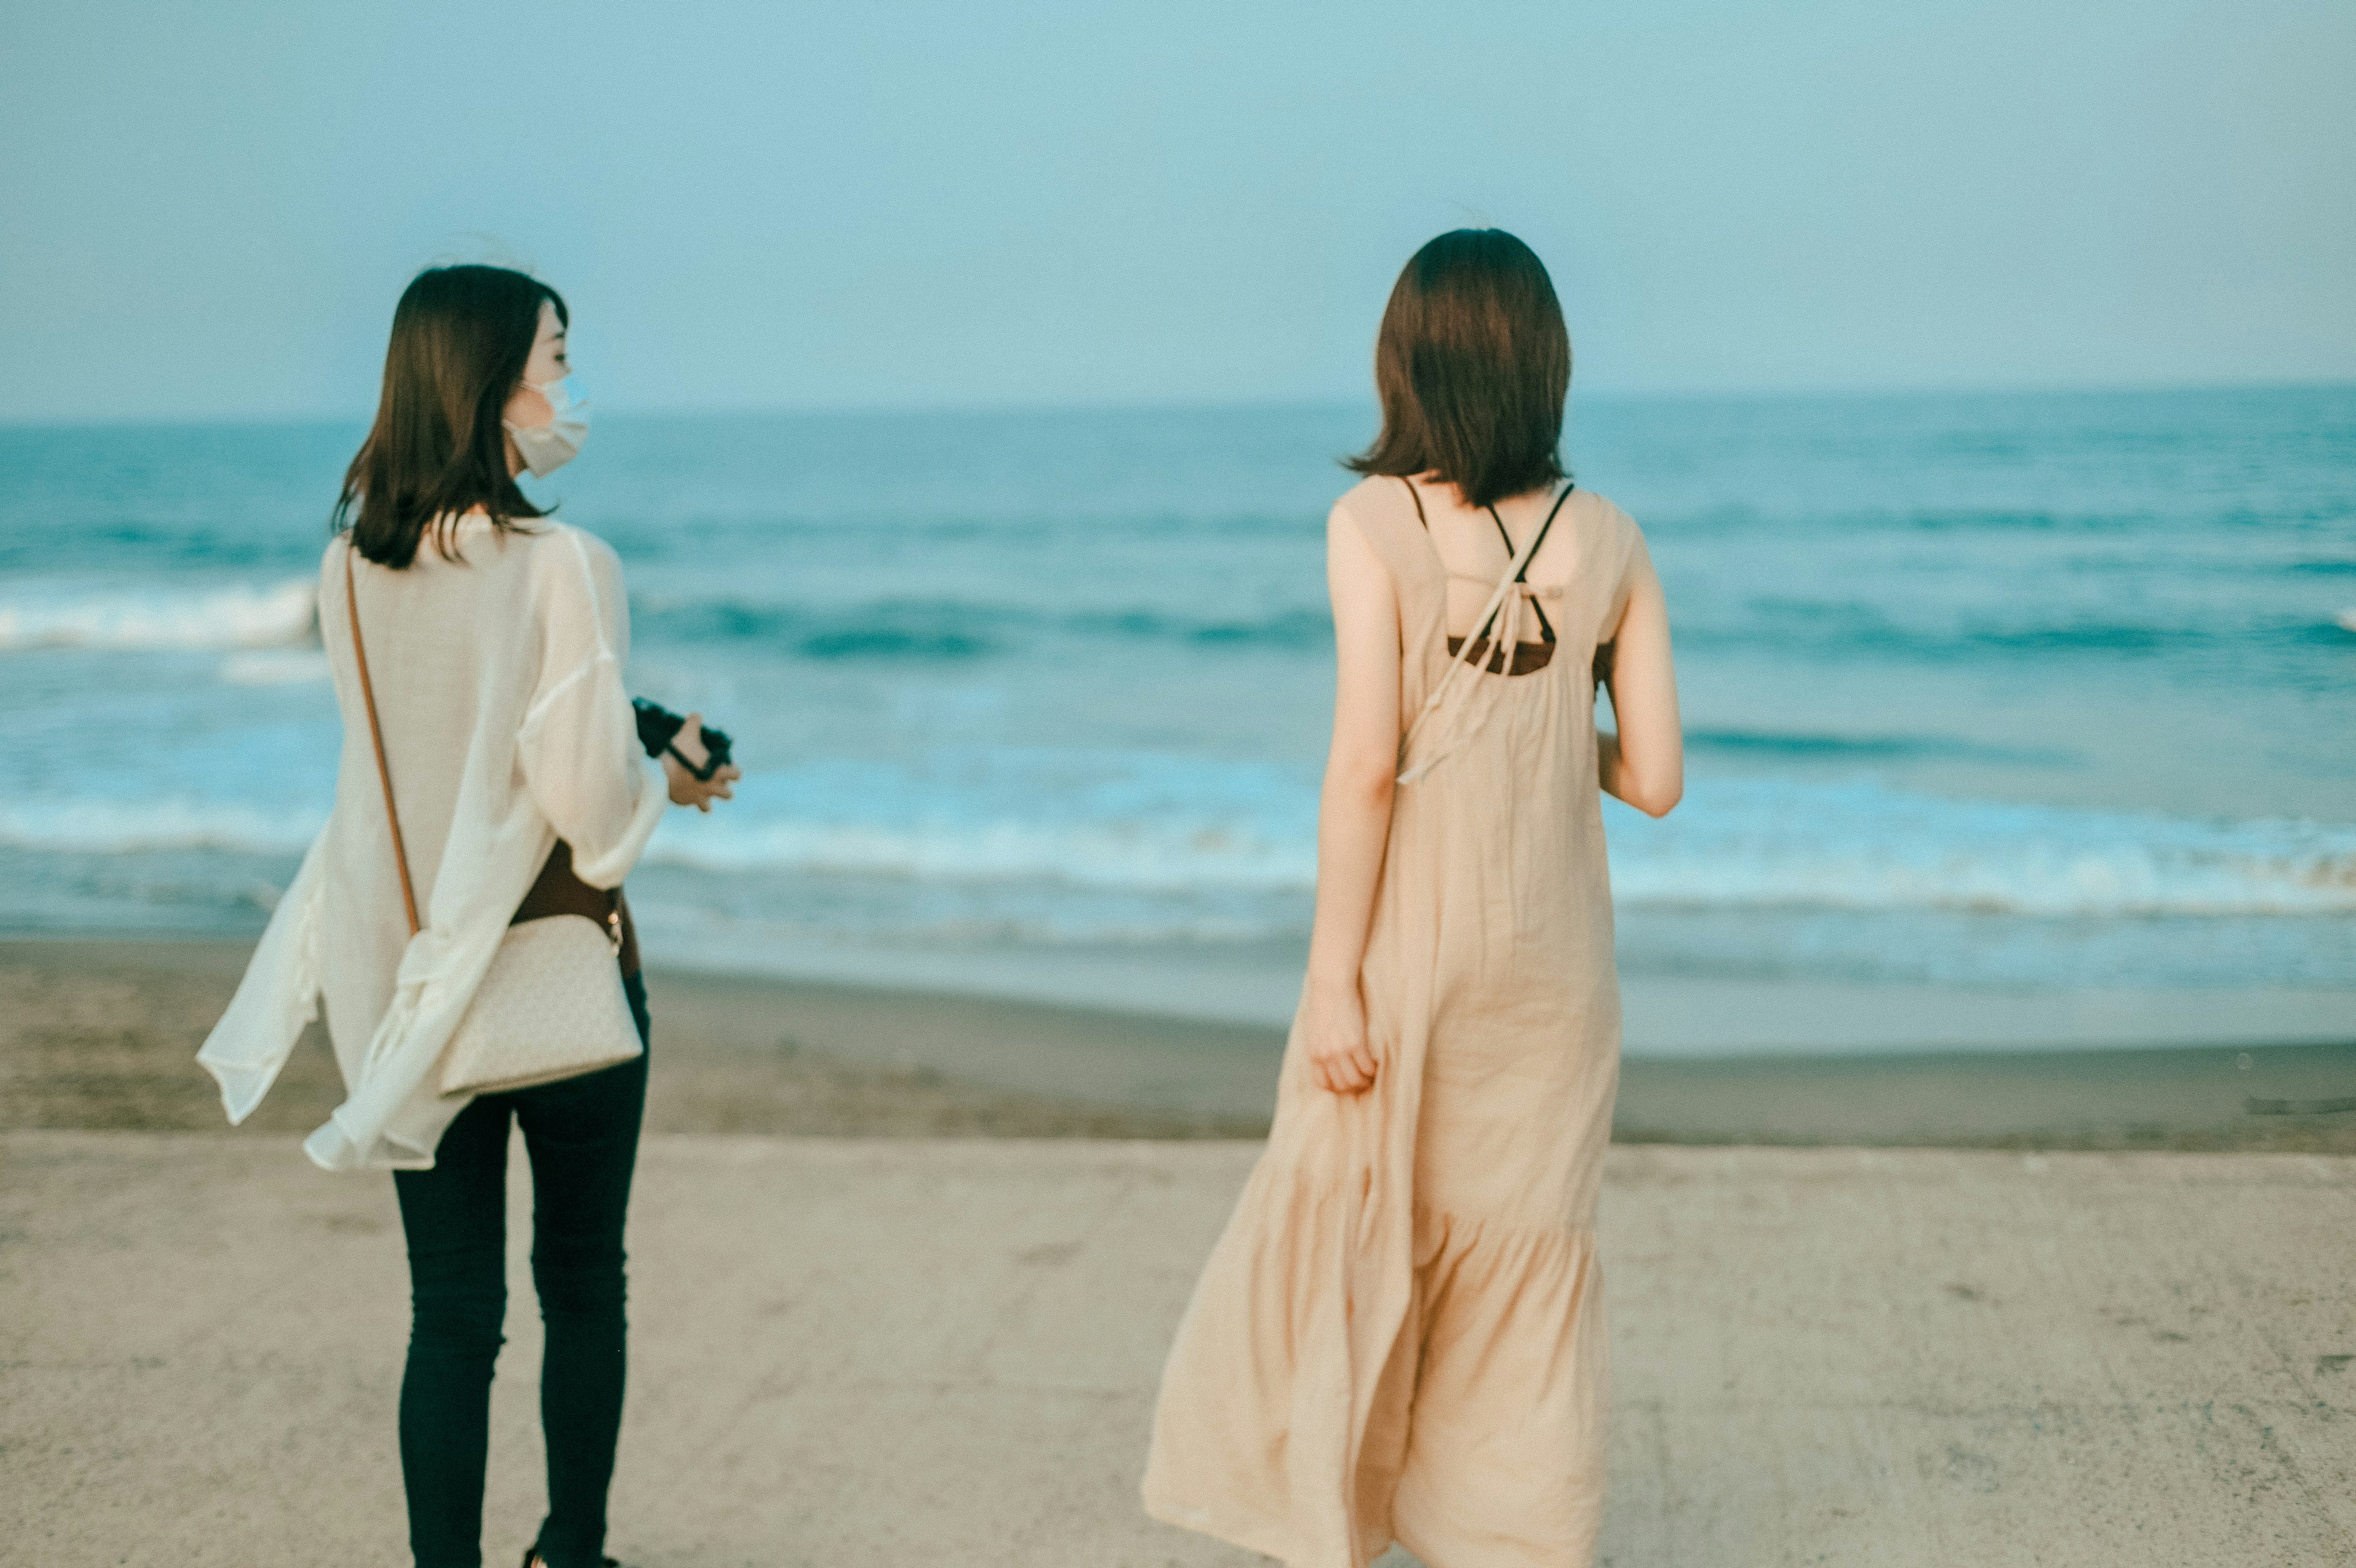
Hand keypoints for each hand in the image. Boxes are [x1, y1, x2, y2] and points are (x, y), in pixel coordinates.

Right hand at [661, 714, 739, 811]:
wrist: (662, 773)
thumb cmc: (679, 754)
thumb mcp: (687, 734)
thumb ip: (694, 724)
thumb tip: (696, 715)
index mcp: (719, 772)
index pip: (736, 774)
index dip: (733, 772)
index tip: (727, 768)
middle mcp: (713, 787)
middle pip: (727, 795)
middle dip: (722, 790)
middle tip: (713, 781)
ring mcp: (700, 797)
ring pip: (708, 807)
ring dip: (706, 801)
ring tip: (700, 793)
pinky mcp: (687, 802)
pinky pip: (689, 807)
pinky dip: (688, 803)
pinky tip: (684, 795)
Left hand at [1302, 977, 1377, 1094]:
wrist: (1331, 988)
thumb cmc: (1323, 1005)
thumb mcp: (1314, 1031)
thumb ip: (1319, 1047)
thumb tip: (1328, 1059)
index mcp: (1314, 1053)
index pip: (1323, 1084)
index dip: (1336, 1087)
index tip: (1345, 1082)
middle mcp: (1326, 1056)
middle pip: (1342, 1085)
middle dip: (1353, 1086)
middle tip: (1362, 1079)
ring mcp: (1341, 1051)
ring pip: (1355, 1080)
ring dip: (1365, 1080)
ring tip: (1370, 1073)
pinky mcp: (1357, 1044)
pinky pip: (1367, 1067)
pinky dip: (1373, 1069)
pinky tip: (1375, 1062)